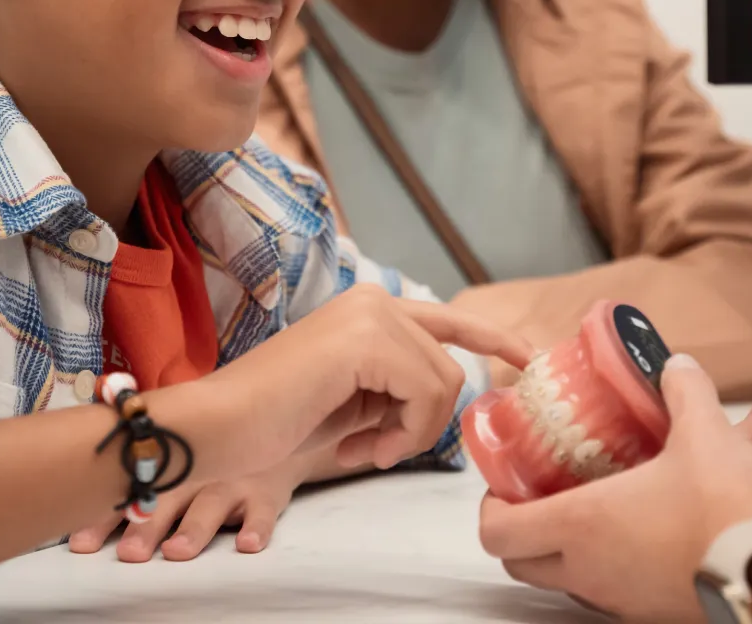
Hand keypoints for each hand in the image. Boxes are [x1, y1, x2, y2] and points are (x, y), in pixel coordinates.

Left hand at [68, 451, 307, 561]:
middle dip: (145, 527)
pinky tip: (247, 543)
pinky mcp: (264, 494)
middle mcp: (197, 474)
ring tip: (177, 552)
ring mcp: (232, 482)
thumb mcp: (180, 457)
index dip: (104, 518)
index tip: (79, 543)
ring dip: (194, 529)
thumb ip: (142, 476)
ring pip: (211, 507)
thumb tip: (82, 497)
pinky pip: (263, 512)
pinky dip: (256, 527)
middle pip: (166, 502)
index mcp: (170, 467)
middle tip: (127, 554)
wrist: (273, 428)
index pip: (130, 493)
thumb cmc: (214, 452)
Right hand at [194, 285, 532, 478]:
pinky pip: (424, 395)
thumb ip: (396, 385)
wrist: (223, 424)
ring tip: (363, 448)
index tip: (528, 357)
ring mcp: (371, 315)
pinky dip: (403, 433)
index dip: (492, 337)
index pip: (447, 320)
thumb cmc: (278, 419)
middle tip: (376, 450)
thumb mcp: (354, 398)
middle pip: (448, 366)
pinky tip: (360, 447)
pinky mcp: (367, 341)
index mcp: (368, 308)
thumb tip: (446, 393)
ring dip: (410, 433)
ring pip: (442, 383)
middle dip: (424, 422)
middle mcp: (374, 300)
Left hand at [479, 354, 751, 622]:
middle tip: (539, 494)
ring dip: (564, 552)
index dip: (490, 508)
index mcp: (583, 524)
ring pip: (566, 584)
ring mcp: (622, 601)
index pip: (498, 533)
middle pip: (521, 565)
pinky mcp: (655, 616)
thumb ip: (683, 390)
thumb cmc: (729, 509)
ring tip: (591, 508)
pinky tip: (640, 534)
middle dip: (519, 531)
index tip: (505, 484)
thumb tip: (677, 365)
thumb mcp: (704, 430)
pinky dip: (608, 569)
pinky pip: (611, 597)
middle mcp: (591, 572)